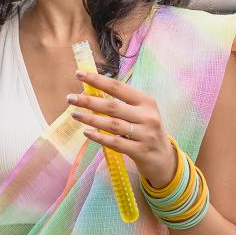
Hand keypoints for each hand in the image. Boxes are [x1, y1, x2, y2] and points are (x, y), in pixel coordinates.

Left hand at [67, 67, 176, 188]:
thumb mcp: (141, 114)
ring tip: (75, 114)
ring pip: (113, 124)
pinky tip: (87, 133)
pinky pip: (116, 143)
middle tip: (70, 98)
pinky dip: (100, 137)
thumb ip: (122, 105)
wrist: (165, 160)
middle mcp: (148, 116)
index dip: (98, 80)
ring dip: (91, 119)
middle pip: (113, 106)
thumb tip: (91, 94)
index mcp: (146, 102)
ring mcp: (145, 134)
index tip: (79, 74)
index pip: (118, 88)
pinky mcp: (141, 151)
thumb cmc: (147, 132)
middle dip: (89, 101)